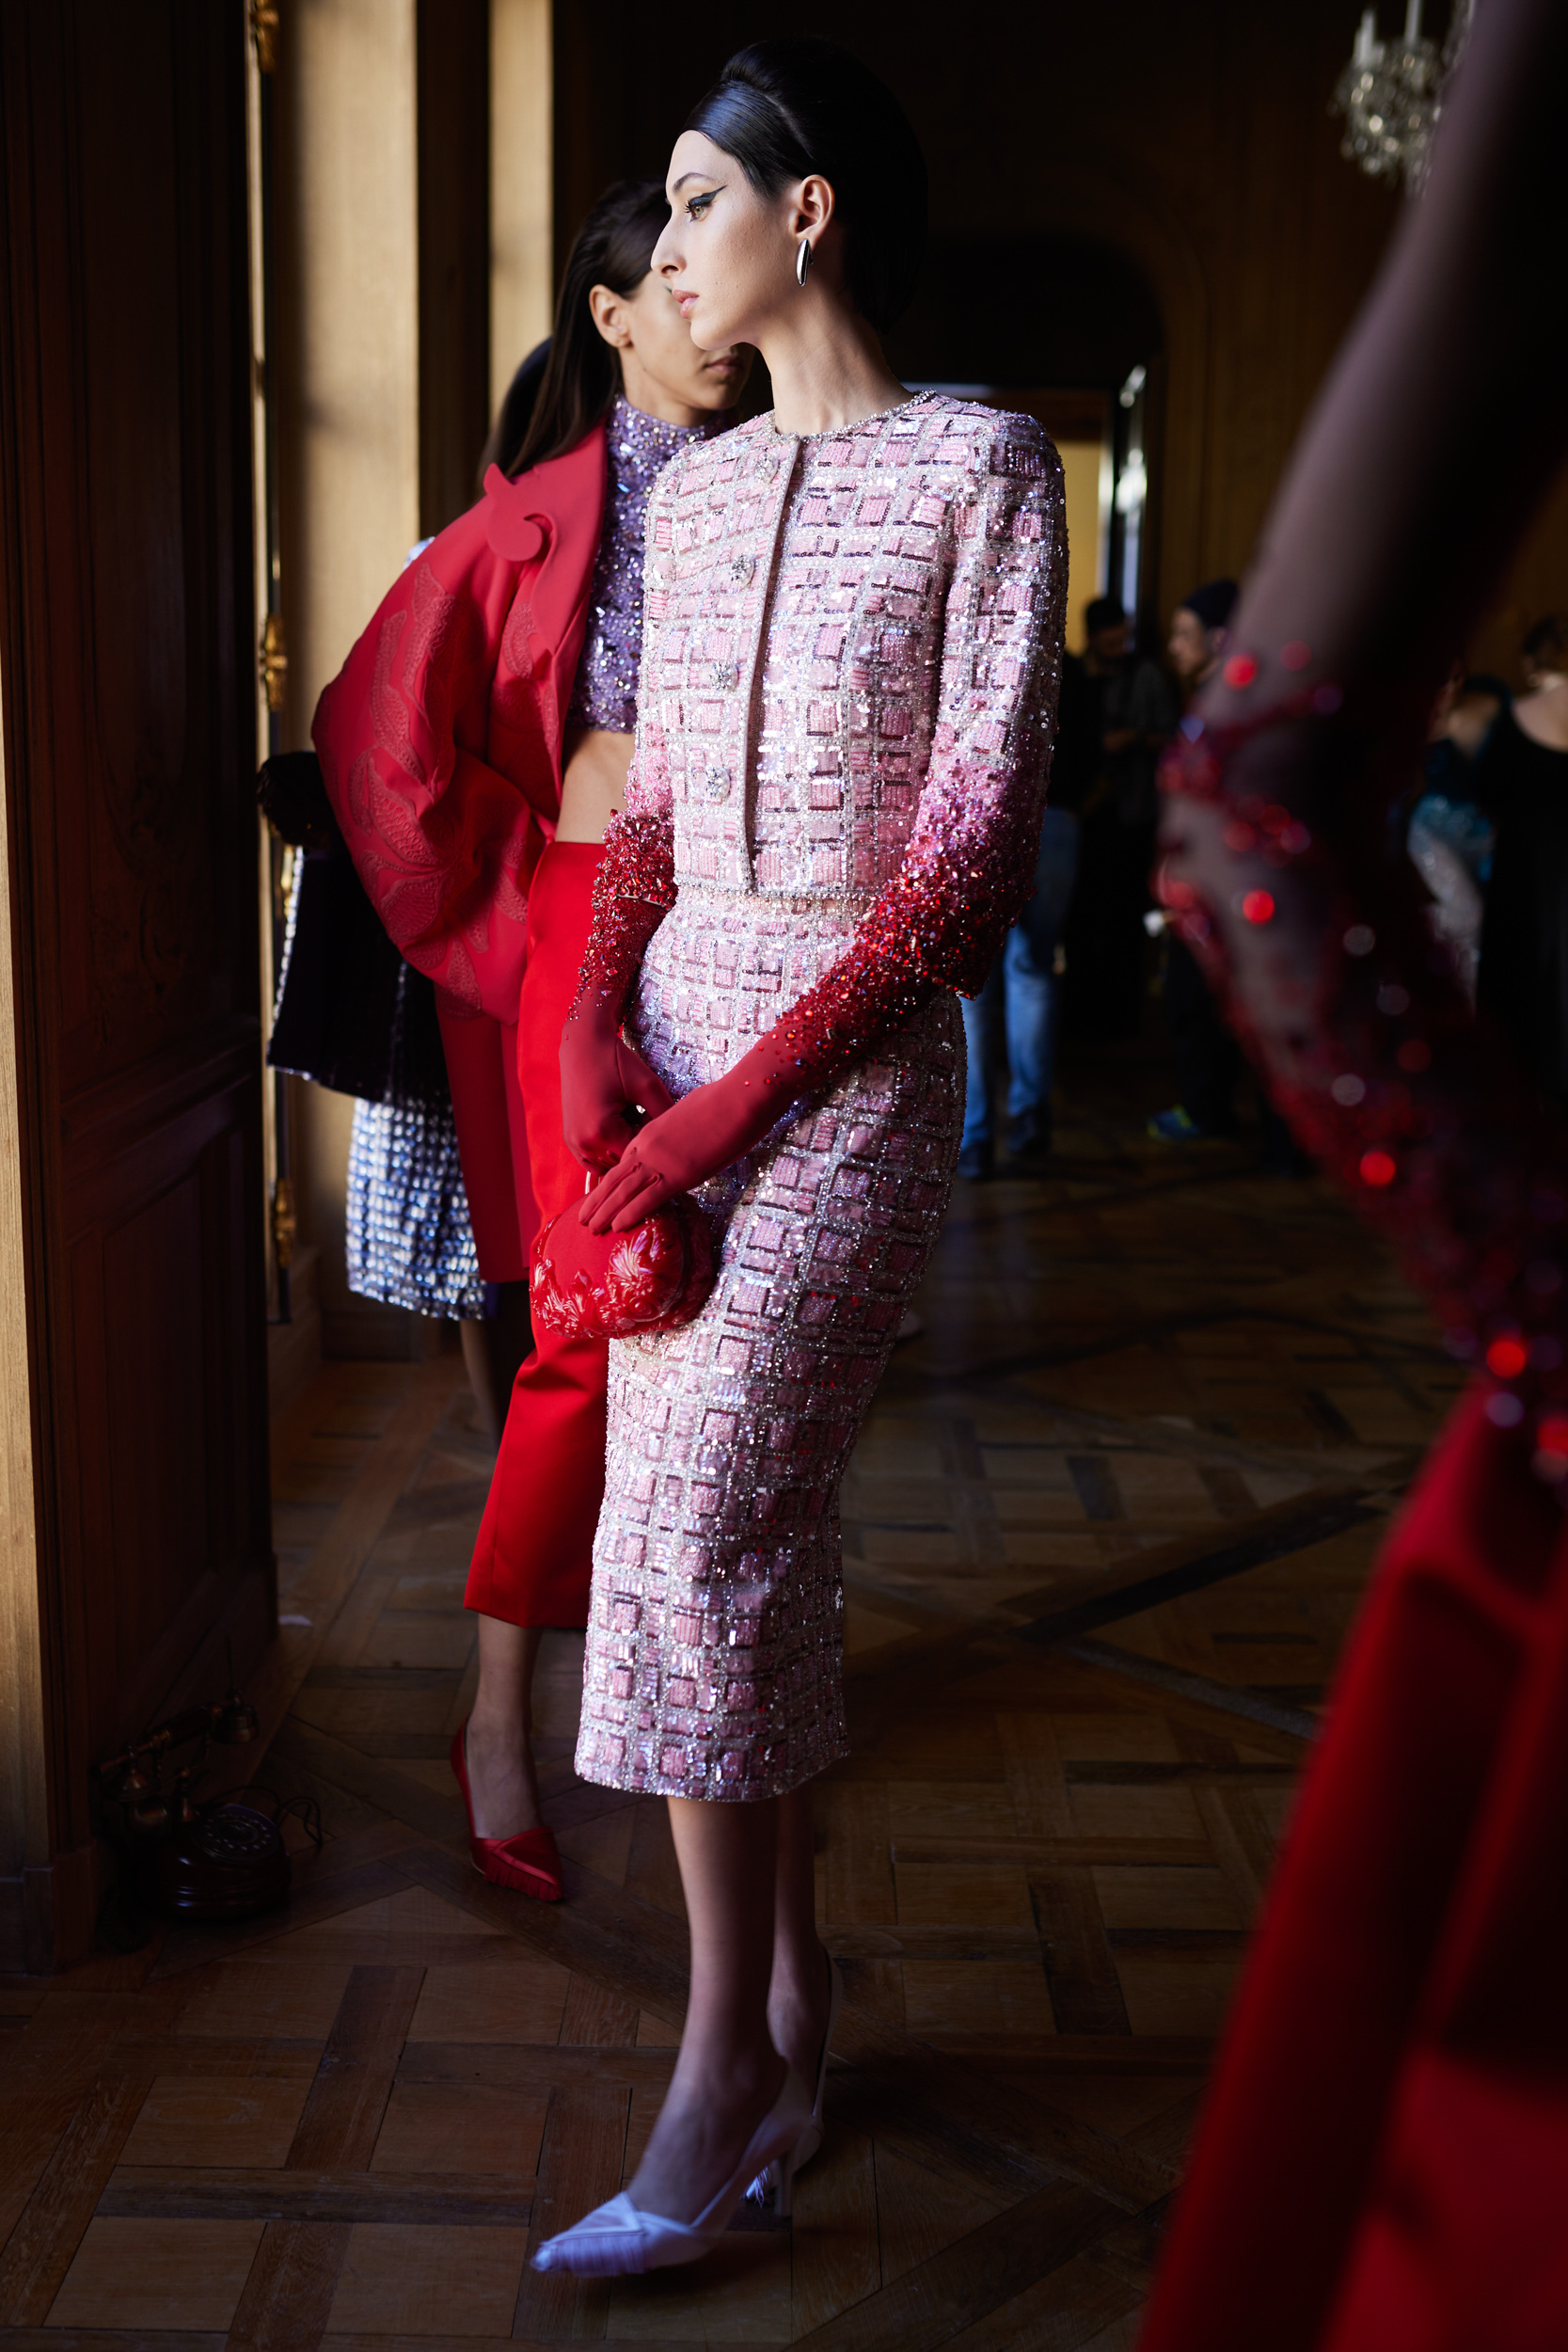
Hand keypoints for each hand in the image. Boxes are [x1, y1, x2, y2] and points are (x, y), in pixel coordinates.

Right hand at [560, 1012, 675, 1171]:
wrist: (583, 1045)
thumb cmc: (617, 1062)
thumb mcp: (649, 1086)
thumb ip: (666, 1115)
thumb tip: (681, 1140)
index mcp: (603, 1131)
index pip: (638, 1155)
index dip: (653, 1142)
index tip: (659, 1123)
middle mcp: (584, 1142)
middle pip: (623, 1162)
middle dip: (638, 1146)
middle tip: (643, 1116)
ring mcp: (574, 1143)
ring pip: (609, 1164)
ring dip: (622, 1150)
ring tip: (629, 1120)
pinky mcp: (570, 1139)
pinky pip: (594, 1159)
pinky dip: (608, 1150)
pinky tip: (618, 1127)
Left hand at [579, 1059, 780, 1231]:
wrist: (738, 1099)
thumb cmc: (723, 1100)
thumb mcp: (693, 1112)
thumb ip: (682, 1128)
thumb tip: (688, 1137)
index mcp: (651, 1130)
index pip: (625, 1161)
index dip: (611, 1181)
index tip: (601, 1194)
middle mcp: (648, 1146)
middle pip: (615, 1177)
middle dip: (598, 1200)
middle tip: (583, 1218)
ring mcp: (660, 1161)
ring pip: (623, 1190)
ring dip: (605, 1212)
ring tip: (589, 1227)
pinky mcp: (677, 1174)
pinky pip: (647, 1198)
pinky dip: (629, 1213)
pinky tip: (616, 1226)